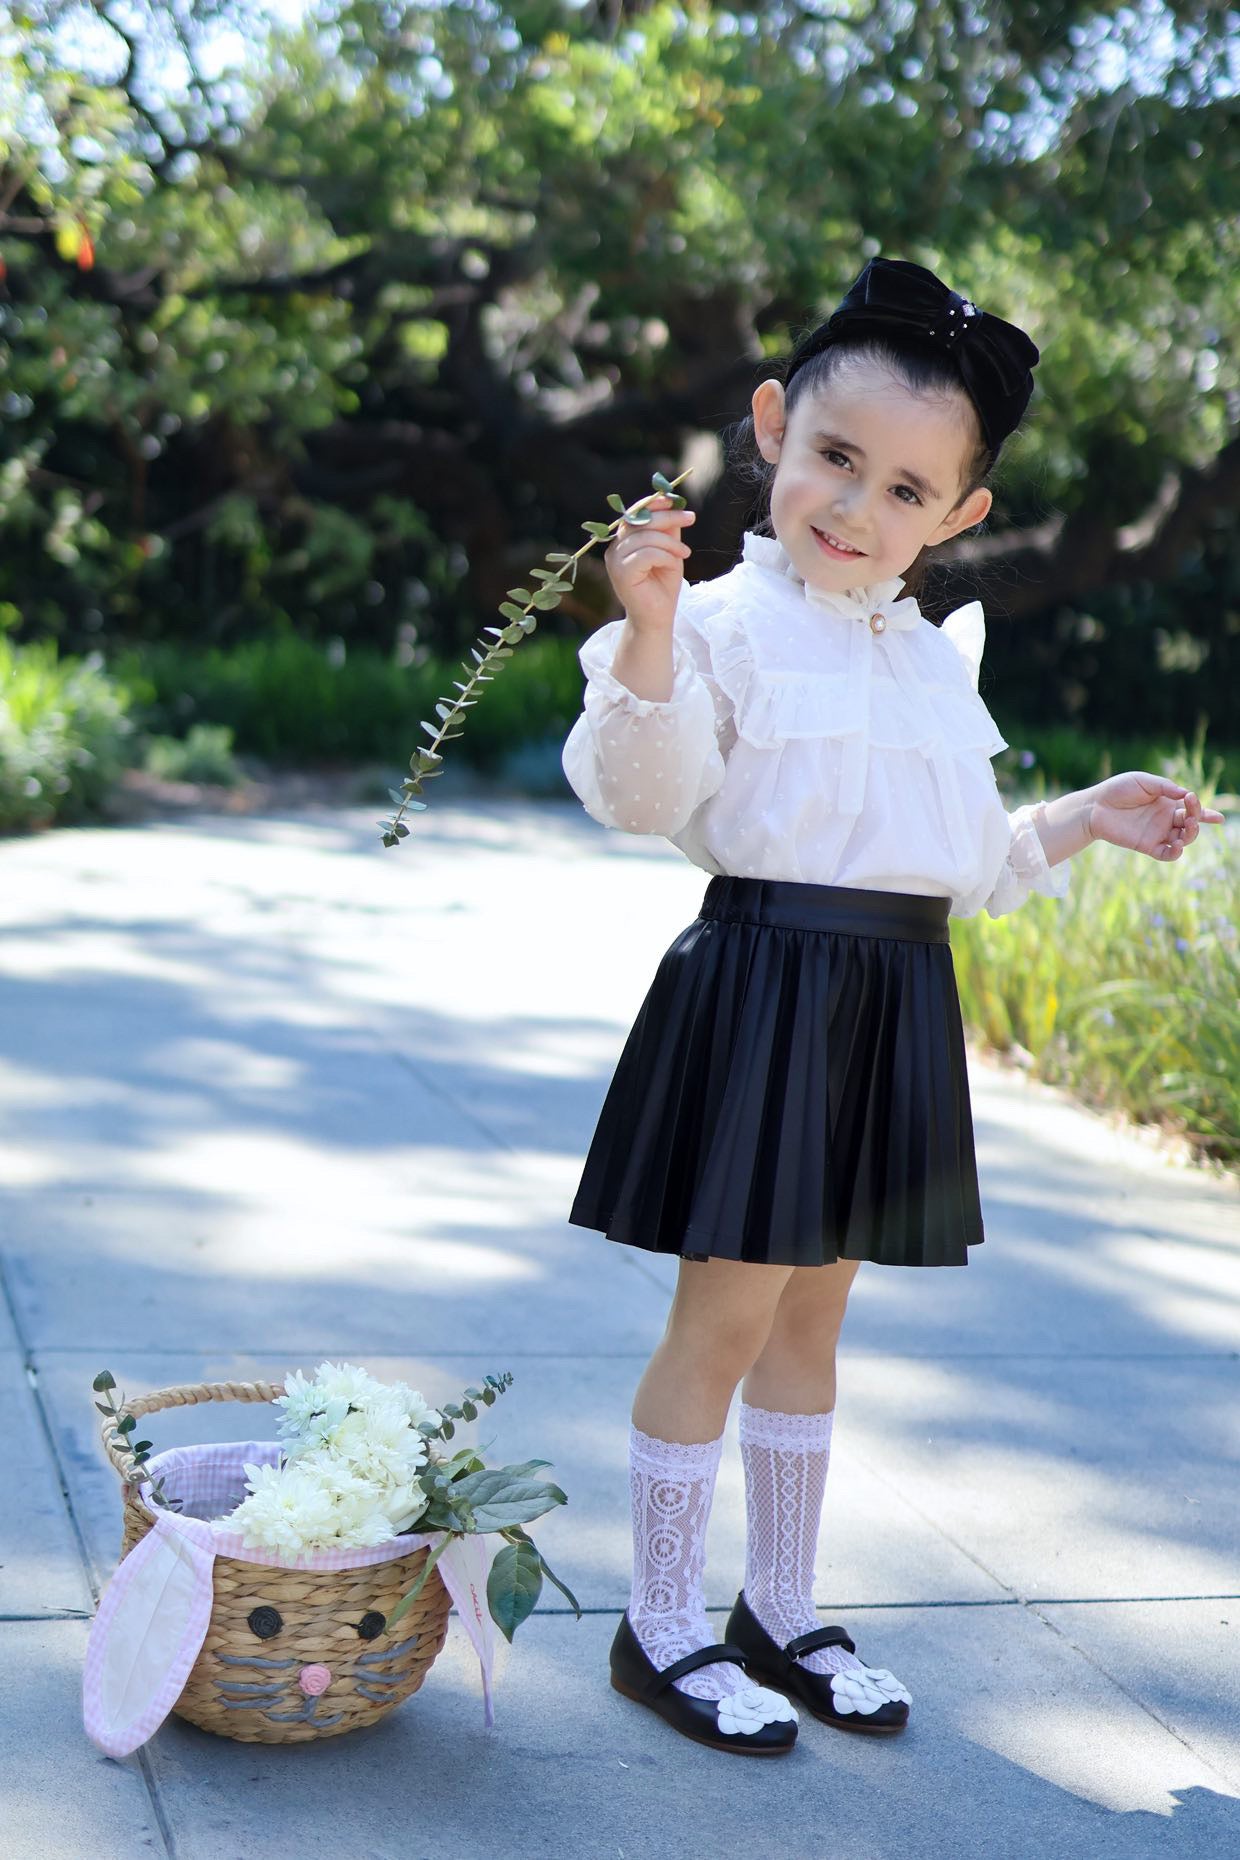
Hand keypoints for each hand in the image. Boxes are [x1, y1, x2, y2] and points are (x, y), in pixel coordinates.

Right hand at [604, 493, 695, 630]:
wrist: (658, 617)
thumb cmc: (662, 586)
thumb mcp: (669, 550)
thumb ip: (667, 529)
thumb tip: (672, 503)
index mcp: (623, 541)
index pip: (635, 513)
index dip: (653, 503)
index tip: (674, 500)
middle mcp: (614, 548)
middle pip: (640, 520)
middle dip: (669, 517)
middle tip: (690, 518)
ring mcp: (615, 560)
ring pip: (646, 537)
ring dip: (671, 543)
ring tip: (684, 553)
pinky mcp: (621, 573)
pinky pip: (647, 553)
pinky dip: (665, 556)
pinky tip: (674, 564)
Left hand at [1087, 773, 1225, 859]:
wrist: (1095, 806)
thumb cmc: (1118, 790)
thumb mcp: (1143, 781)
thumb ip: (1165, 787)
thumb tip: (1185, 793)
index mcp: (1167, 803)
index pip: (1192, 810)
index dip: (1207, 814)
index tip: (1218, 817)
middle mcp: (1165, 820)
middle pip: (1191, 824)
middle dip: (1198, 818)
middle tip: (1191, 812)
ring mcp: (1157, 833)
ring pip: (1184, 839)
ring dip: (1191, 835)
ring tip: (1187, 826)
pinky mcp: (1147, 846)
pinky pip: (1167, 854)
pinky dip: (1176, 853)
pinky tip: (1178, 845)